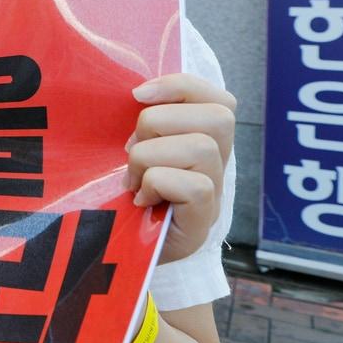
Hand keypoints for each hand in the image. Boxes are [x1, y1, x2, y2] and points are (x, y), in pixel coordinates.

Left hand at [125, 73, 236, 263]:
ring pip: (202, 148)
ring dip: (151, 157)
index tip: (137, 94)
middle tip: (131, 150)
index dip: (181, 86)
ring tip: (133, 179)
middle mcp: (218, 165)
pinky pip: (196, 186)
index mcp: (202, 142)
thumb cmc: (123, 199)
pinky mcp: (204, 221)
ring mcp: (216, 194)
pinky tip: (140, 200)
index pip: (219, 99)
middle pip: (219, 117)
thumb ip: (141, 127)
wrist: (122, 256)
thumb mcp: (132, 155)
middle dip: (161, 122)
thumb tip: (134, 94)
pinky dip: (158, 185)